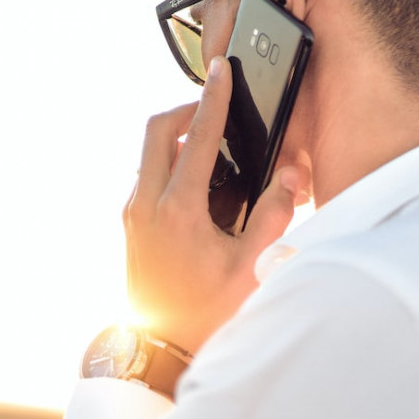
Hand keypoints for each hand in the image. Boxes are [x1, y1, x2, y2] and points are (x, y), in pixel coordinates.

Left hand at [123, 56, 309, 354]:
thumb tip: (288, 174)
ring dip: (175, 136)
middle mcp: (145, 205)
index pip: (196, 138)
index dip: (213, 99)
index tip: (221, 71)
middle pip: (156, 130)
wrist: (160, 347)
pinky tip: (197, 179)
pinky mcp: (129, 223)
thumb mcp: (251, 266)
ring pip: (148, 151)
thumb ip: (274, 215)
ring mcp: (132, 213)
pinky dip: (168, 160)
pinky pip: (147, 173)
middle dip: (185, 110)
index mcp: (177, 210)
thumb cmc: (204, 312)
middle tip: (213, 109)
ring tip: (211, 145)